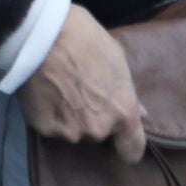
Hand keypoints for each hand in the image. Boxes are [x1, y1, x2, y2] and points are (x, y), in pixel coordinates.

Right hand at [17, 6, 144, 157]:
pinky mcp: (44, 129)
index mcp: (122, 112)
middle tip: (83, 93)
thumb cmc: (87, 39)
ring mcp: (69, 132)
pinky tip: (47, 92)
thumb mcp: (117, 58)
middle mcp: (98, 129)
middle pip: (100, 134)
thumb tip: (141, 113)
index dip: (127, 145)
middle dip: (95, 119)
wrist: (43, 35)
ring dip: (72, 118)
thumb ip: (127, 92)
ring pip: (75, 131)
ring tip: (62, 89)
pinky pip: (53, 126)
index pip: (133, 151)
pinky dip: (51, 115)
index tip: (121, 140)